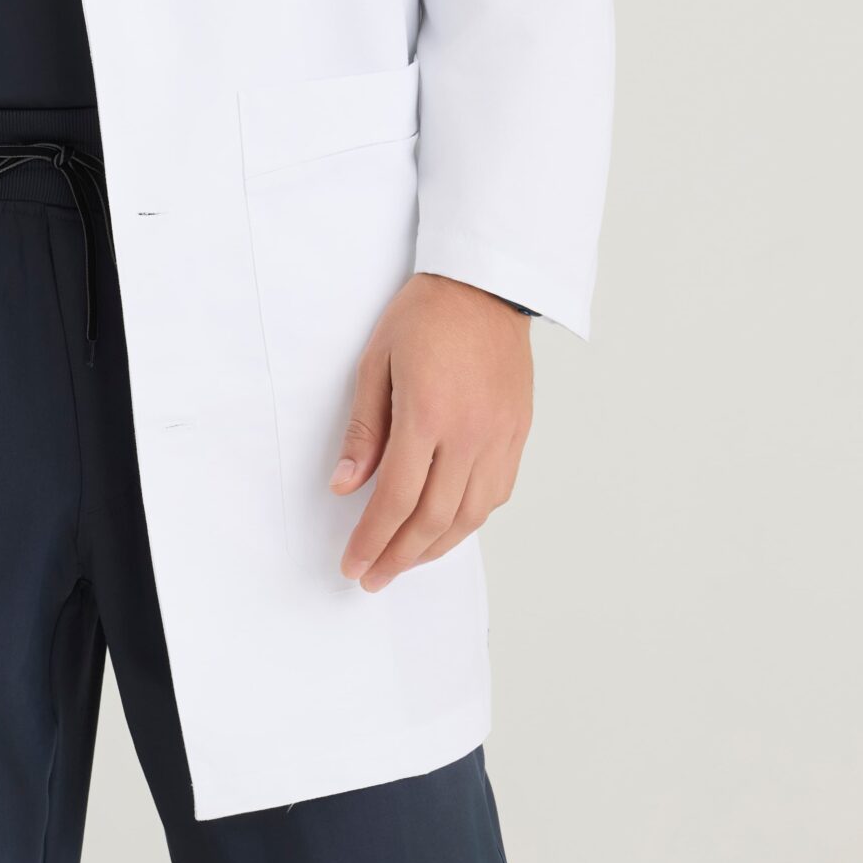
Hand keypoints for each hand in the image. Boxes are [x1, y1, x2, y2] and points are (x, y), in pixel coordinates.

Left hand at [329, 272, 532, 590]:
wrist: (485, 286)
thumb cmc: (425, 315)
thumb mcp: (375, 361)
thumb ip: (364, 430)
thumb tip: (344, 487)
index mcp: (428, 414)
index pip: (395, 498)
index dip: (371, 539)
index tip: (352, 564)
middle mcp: (470, 434)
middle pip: (433, 518)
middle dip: (399, 556)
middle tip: (373, 577)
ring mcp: (500, 437)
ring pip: (470, 516)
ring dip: (435, 548)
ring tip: (404, 561)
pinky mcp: (518, 434)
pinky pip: (495, 495)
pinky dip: (469, 521)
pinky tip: (447, 529)